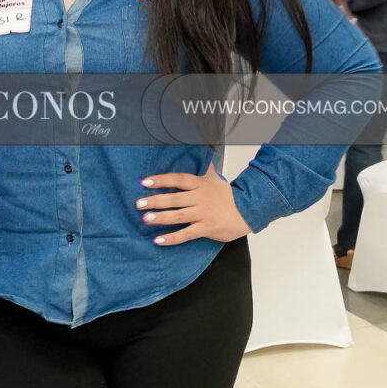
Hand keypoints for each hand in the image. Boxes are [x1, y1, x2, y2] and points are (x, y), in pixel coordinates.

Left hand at [135, 162, 251, 245]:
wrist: (247, 212)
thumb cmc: (226, 195)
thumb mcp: (214, 178)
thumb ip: (202, 166)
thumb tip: (199, 147)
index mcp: (200, 184)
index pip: (178, 180)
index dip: (161, 180)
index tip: (144, 182)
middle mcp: (200, 198)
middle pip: (175, 199)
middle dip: (155, 201)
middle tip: (139, 204)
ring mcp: (203, 214)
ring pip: (179, 216)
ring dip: (161, 218)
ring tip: (145, 219)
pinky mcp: (206, 229)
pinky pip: (186, 234)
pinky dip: (172, 238)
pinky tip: (158, 240)